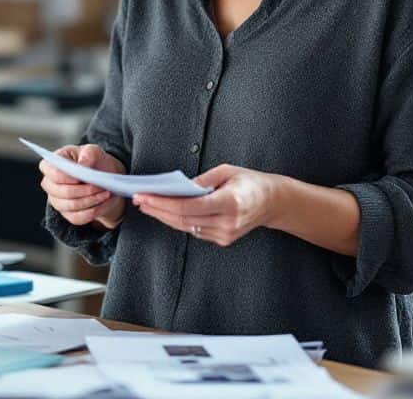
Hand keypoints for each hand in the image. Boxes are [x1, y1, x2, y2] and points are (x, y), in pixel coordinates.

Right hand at [39, 144, 126, 229]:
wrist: (103, 179)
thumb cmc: (93, 161)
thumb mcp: (93, 151)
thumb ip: (87, 154)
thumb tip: (82, 165)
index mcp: (51, 165)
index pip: (51, 172)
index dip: (64, 177)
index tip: (80, 177)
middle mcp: (50, 184)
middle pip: (62, 192)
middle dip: (84, 190)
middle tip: (101, 186)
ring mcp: (57, 201)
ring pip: (72, 206)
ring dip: (92, 200)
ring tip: (106, 193)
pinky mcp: (68, 214)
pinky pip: (78, 217)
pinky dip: (94, 211)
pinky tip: (105, 203)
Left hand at [133, 164, 284, 246]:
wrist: (273, 202)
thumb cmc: (250, 182)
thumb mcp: (227, 171)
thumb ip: (202, 180)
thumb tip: (178, 187)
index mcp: (230, 203)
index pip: (189, 207)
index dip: (163, 203)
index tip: (145, 195)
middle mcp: (227, 223)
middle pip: (183, 220)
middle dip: (158, 210)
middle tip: (138, 199)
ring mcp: (225, 235)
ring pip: (186, 228)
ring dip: (164, 217)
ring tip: (146, 205)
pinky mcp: (223, 240)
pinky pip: (194, 231)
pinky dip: (178, 221)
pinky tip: (164, 212)